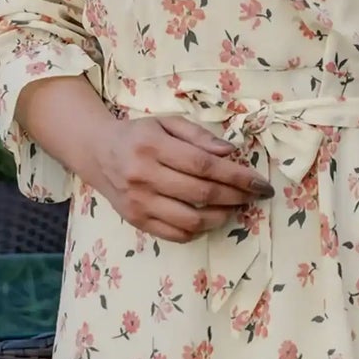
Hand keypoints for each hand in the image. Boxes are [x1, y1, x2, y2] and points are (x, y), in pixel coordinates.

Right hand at [91, 114, 273, 241]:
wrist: (97, 153)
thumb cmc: (138, 135)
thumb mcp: (167, 123)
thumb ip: (199, 135)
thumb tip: (231, 152)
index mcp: (152, 146)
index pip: (204, 165)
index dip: (237, 176)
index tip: (260, 182)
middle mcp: (143, 176)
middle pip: (201, 193)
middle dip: (236, 196)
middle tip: (254, 195)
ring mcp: (139, 202)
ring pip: (191, 219)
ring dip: (221, 216)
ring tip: (234, 208)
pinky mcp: (136, 221)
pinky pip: (175, 235)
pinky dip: (199, 230)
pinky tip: (209, 218)